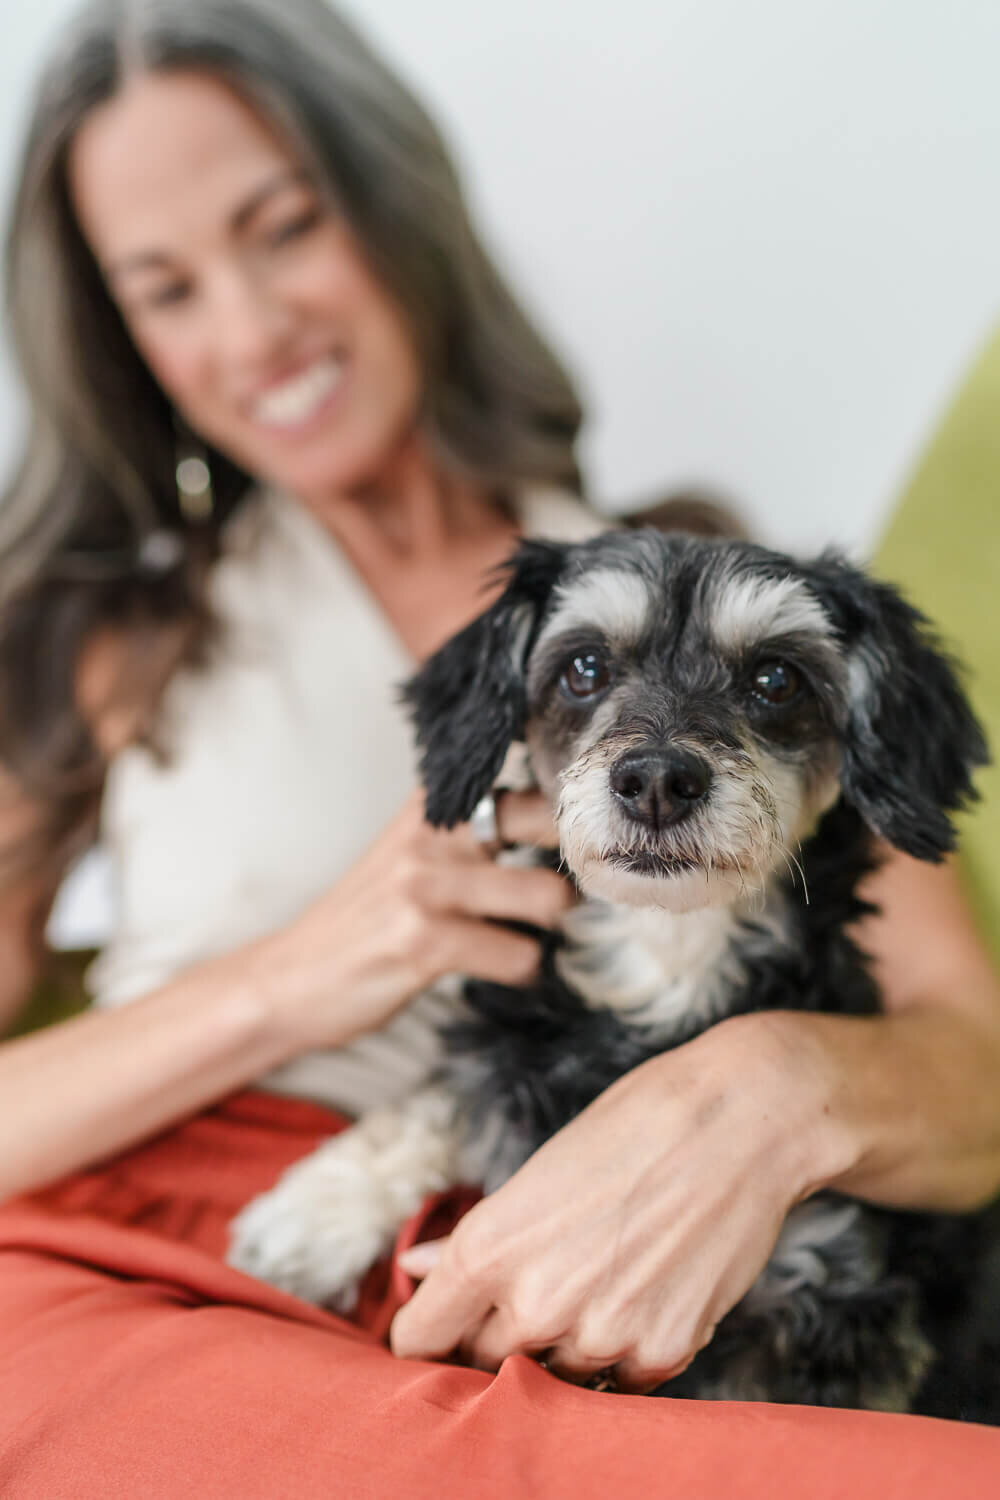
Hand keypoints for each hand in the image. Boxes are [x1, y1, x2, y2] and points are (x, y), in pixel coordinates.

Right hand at [256, 788, 571, 1054]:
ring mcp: (426, 886)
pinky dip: (521, 970)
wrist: (291, 977)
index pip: (526, 782)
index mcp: (434, 804)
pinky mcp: (425, 941)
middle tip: (560, 895)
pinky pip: (520, 956)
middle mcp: (430, 833)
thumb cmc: (367, 918)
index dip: (569, 812)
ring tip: (522, 934)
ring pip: (546, 898)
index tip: (582, 836)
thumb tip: (566, 826)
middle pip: (546, 825)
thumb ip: (474, 830)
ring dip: (548, 927)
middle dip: (572, 865)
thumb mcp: (414, 852)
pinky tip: (495, 968)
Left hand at [391, 1014, 833, 1390]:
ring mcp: (601, 1336)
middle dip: (495, 1336)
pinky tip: (643, 1290)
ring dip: (563, 1344)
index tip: (443, 1325)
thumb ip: (477, 1236)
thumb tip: (420, 1267)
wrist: (741, 1123)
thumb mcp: (539, 1169)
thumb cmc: (633, 1126)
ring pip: (553, 1375)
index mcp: (489, 1249)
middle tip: (535, 1288)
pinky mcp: (662, 1352)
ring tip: (602, 1275)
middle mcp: (536, 1304)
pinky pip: (618, 1379)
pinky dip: (622, 1349)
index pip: (418, 1340)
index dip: (427, 1332)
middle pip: (483, 1364)